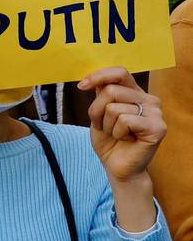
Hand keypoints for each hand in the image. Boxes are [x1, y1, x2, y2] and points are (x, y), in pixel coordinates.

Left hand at [79, 67, 165, 183]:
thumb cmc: (109, 140)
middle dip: (97, 111)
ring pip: (114, 108)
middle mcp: (149, 99)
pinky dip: (117, 133)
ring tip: (117, 134)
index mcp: (136, 92)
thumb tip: (91, 77)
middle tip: (103, 126)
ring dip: (107, 125)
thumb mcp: (100, 112)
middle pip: (111, 90)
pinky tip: (126, 140)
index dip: (98, 76)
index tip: (82, 86)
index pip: (119, 72)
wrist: (117, 167)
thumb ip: (101, 93)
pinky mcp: (158, 128)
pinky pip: (125, 121)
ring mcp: (156, 113)